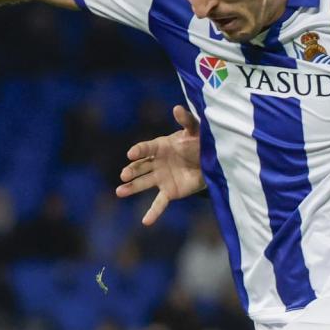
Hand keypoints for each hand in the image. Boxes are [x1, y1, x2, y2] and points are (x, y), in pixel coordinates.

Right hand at [116, 105, 204, 224]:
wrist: (210, 161)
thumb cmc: (200, 142)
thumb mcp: (195, 130)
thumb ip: (186, 120)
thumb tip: (177, 107)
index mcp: (160, 147)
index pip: (146, 149)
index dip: (139, 150)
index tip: (131, 153)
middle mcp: (156, 163)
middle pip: (140, 167)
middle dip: (131, 171)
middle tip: (124, 174)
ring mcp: (161, 178)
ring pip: (143, 183)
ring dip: (131, 188)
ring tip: (119, 192)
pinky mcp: (169, 191)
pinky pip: (159, 203)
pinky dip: (153, 213)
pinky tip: (145, 222)